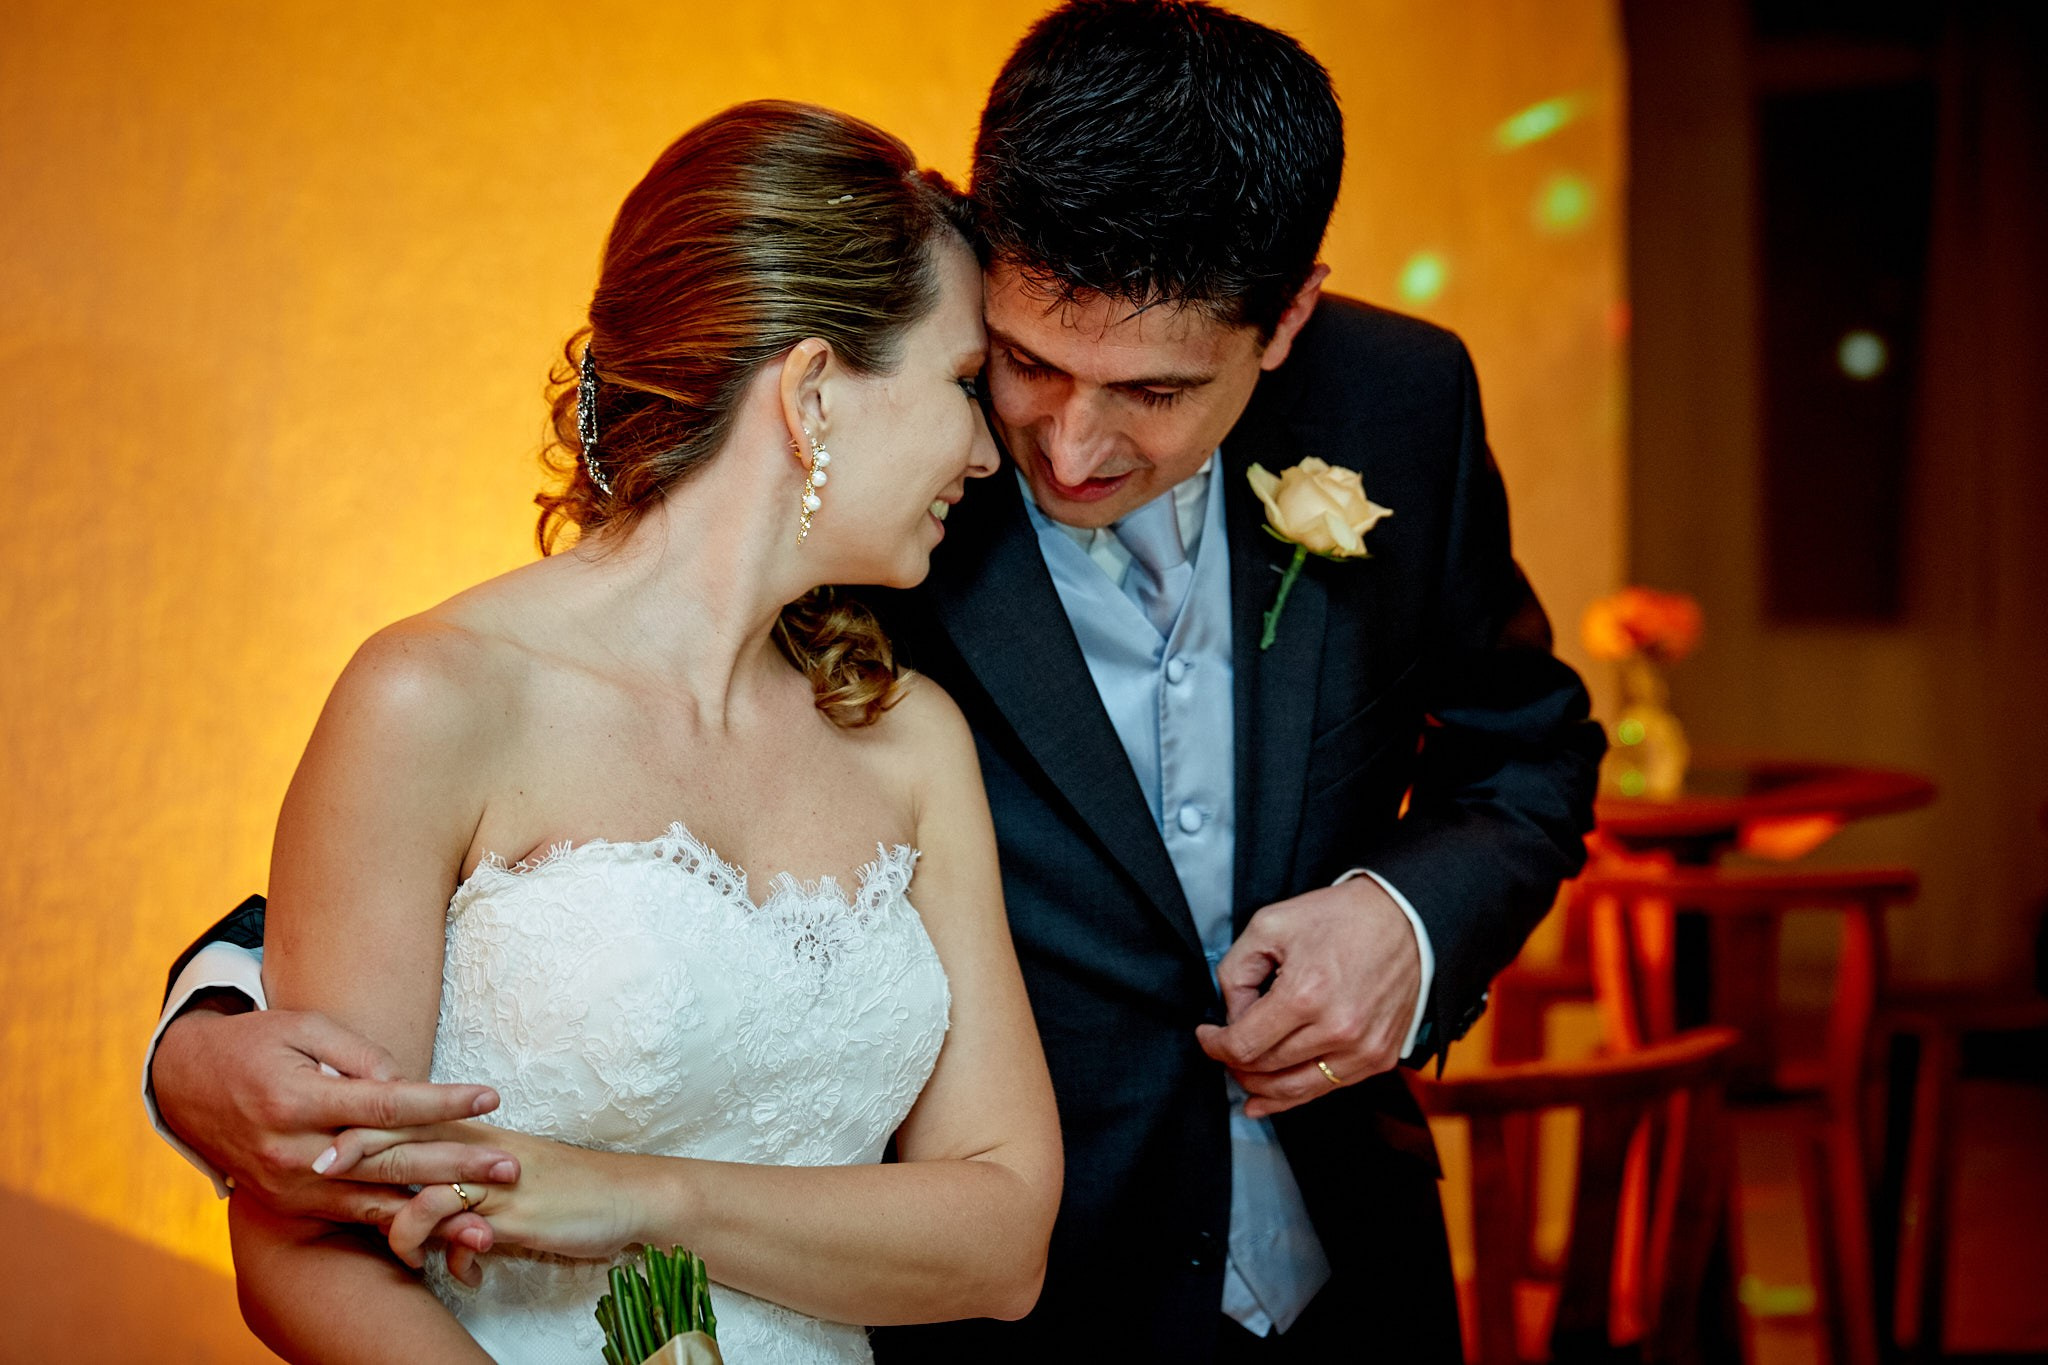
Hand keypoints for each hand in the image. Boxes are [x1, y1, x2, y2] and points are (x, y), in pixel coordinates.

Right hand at [152, 1002, 520, 1234]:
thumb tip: (406, 1082)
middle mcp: (294, 1151)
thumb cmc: (256, 1044)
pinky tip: (441, 1234)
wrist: (187, 1085)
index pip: (384, 1105)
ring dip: (435, 1213)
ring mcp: (292, 1186)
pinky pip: (354, 1218)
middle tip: (510, 1166)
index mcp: (296, 1100)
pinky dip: (400, 1228)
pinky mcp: (292, 1204)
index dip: (441, 1101)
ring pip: (375, 1203)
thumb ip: (358, 1053)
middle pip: (390, 1162)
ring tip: (486, 1220)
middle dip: (455, 1167)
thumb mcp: (303, 1027)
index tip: (489, 1095)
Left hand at [319, 1121, 642, 1269]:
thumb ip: (467, 1182)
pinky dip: (448, 1250)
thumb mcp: (512, 1177)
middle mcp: (479, 1149)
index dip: (369, 1117)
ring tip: (401, 1251)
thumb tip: (429, 1203)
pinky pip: (454, 1223)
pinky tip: (467, 1271)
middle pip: (405, 1136)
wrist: (629, 1195)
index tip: (327, 1123)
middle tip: (316, 1165)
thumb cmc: (572, 1188)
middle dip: (356, 1149)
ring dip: (399, 1222)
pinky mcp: (509, 1211)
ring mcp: (492, 1179)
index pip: (412, 1115)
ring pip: (422, 1182)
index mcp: (477, 1134)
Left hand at [1194, 878, 1421, 1118]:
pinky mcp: (1379, 1057)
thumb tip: (1231, 1015)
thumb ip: (1236, 972)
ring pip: (1294, 1090)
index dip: (1214, 1045)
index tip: (1206, 1035)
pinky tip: (1270, 1097)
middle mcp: (1337, 1030)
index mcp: (1305, 995)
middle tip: (1224, 1048)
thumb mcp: (1270, 925)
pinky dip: (1294, 1096)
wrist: (1406, 919)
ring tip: (1242, 1076)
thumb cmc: (1340, 918)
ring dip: (1259, 1088)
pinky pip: (1328, 1089)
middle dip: (1234, 1063)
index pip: (1243, 1044)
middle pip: (1265, 1070)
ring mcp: (1362, 1049)